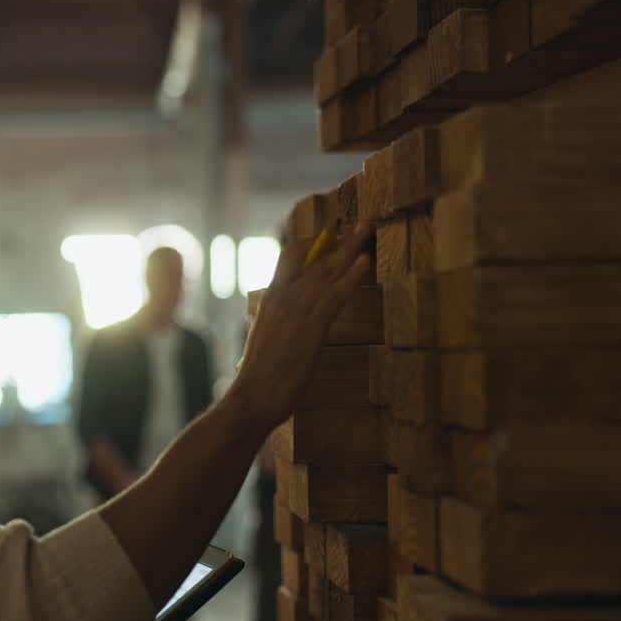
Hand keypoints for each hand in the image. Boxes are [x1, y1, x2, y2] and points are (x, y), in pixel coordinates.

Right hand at [225, 224, 372, 428]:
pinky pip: (334, 295)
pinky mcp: (311, 327)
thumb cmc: (258, 377)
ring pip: (326, 270)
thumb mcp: (267, 340)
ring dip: (351, 247)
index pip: (289, 257)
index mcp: (270, 298)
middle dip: (339, 239)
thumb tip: (291, 323)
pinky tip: (364, 261)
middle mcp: (282, 297)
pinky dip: (351, 276)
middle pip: (313, 257)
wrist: (252, 397)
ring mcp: (296, 310)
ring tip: (368, 229)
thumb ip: (280, 324)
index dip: (313, 244)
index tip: (332, 236)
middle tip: (361, 224)